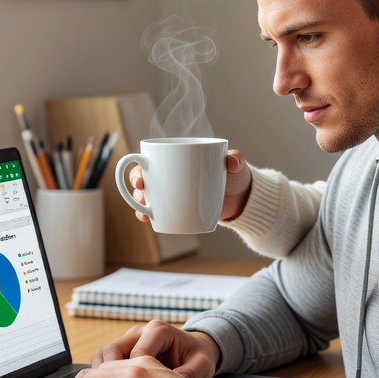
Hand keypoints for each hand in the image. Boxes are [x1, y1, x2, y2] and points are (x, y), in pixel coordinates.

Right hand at [91, 320, 219, 377]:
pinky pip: (105, 360)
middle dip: (105, 377)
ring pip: (103, 354)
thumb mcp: (200, 366)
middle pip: (111, 350)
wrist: (198, 348)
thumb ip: (187, 375)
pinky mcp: (125, 348)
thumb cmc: (199, 357)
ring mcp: (130, 338)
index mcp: (158, 331)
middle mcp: (141, 331)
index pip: (136, 353)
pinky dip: (102, 376)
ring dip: (99, 376)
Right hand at [127, 149, 252, 223]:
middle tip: (141, 190)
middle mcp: (171, 174)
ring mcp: (173, 192)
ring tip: (143, 211)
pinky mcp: (177, 209)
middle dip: (136, 184)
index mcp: (181, 158)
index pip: (155, 157)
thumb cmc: (236, 176)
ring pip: (148, 195)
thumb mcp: (237, 166)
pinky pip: (158, 211)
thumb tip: (232, 160)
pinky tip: (147, 219)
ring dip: (139, 202)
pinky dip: (150, 215)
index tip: (140, 175)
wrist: (242, 200)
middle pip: (146, 176)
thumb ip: (236, 160)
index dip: (140, 164)